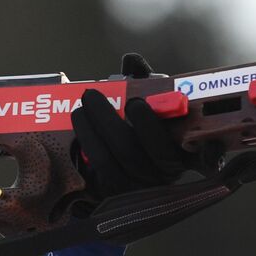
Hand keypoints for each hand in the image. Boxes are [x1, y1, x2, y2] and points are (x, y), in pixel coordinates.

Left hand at [71, 53, 187, 196]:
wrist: (146, 179)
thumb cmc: (159, 135)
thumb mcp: (163, 114)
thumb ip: (152, 86)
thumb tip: (131, 60)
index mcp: (177, 158)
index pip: (164, 145)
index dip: (147, 124)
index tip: (134, 103)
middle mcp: (155, 178)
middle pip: (127, 149)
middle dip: (105, 119)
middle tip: (90, 94)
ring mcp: (131, 190)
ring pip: (105, 160)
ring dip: (88, 129)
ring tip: (78, 108)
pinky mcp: (110, 195)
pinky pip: (92, 169)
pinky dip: (84, 145)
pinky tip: (79, 127)